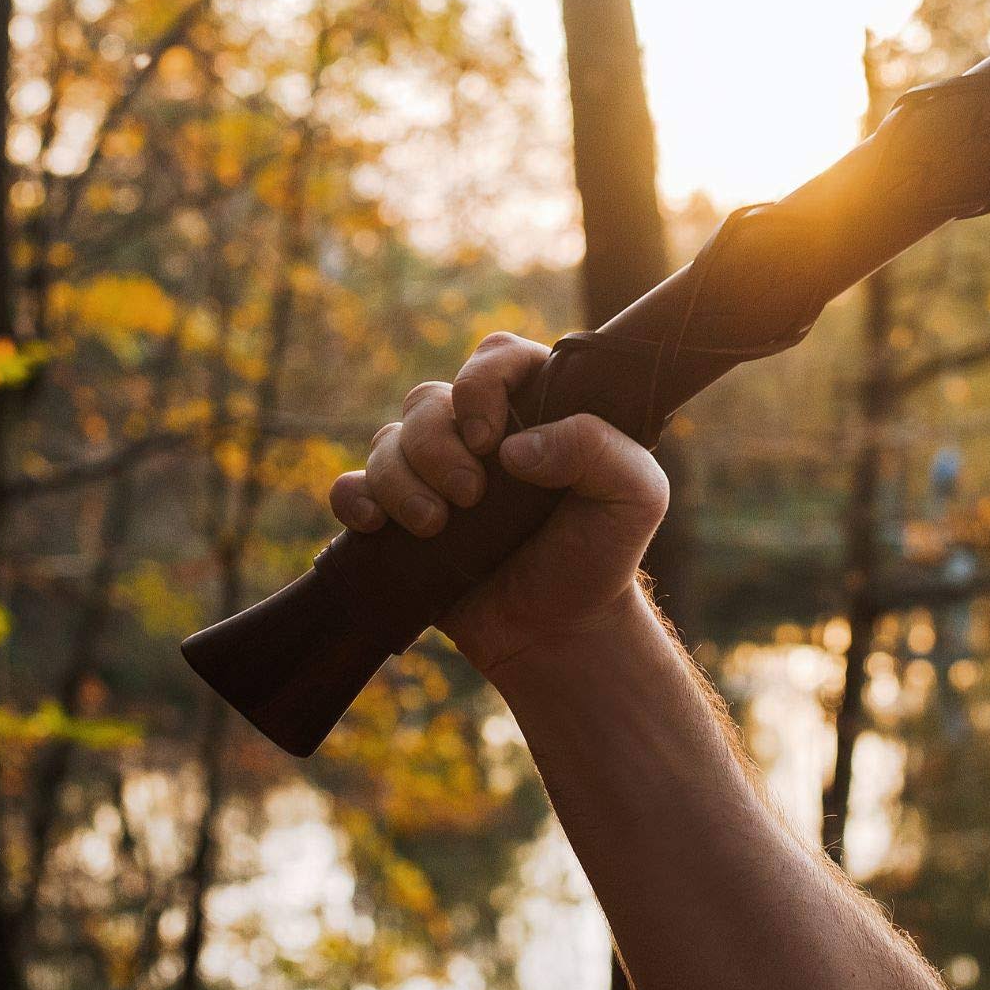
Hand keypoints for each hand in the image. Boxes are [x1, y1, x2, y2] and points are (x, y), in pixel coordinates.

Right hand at [326, 332, 667, 678]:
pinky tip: (374, 523)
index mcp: (537, 407)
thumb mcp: (636, 495)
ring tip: (435, 527)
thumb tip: (513, 448)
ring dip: (401, 481)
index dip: (481, 385)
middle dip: (438, 448)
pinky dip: (352, 498)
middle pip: (428, 401)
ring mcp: (434, 473)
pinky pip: (353, 487)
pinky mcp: (400, 517)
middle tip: (470, 497)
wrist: (561, 631)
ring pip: (388, 442)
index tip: (489, 440)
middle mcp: (478, 431)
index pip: (497, 358)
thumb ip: (596, 448)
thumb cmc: (602, 554)